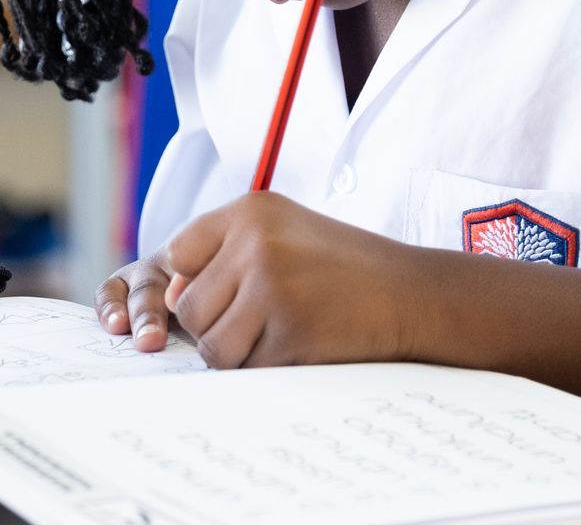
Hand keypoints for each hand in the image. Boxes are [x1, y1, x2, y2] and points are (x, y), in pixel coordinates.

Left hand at [98, 192, 425, 367]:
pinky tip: (302, 345)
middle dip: (217, 327)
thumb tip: (169, 300)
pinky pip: (250, 370)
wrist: (412, 292)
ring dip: (240, 355)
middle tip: (261, 321)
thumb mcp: (284, 234)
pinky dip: (269, 369)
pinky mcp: (291, 332)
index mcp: (250, 211)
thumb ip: (223, 254)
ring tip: (279, 335)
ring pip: (213, 347)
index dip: (194, 283)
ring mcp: (273, 286)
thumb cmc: (342, 267)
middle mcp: (256, 241)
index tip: (230, 293)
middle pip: (189, 308)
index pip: (179, 254)